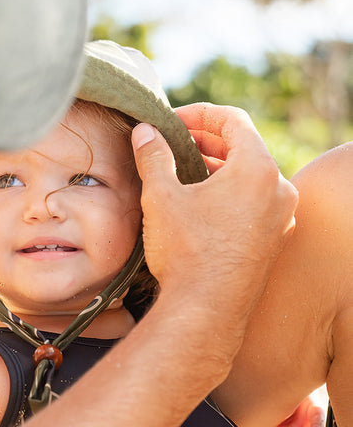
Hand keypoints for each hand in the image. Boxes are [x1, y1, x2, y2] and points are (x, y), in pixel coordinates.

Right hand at [131, 104, 297, 371]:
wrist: (205, 312)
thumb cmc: (186, 252)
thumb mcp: (162, 196)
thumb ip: (154, 156)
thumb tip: (144, 132)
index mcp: (258, 169)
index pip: (232, 120)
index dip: (199, 114)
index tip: (172, 121)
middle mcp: (279, 189)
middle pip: (244, 146)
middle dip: (206, 139)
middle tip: (174, 142)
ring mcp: (281, 217)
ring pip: (250, 175)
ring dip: (218, 166)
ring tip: (184, 171)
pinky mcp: (274, 240)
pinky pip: (255, 201)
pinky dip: (230, 192)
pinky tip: (201, 203)